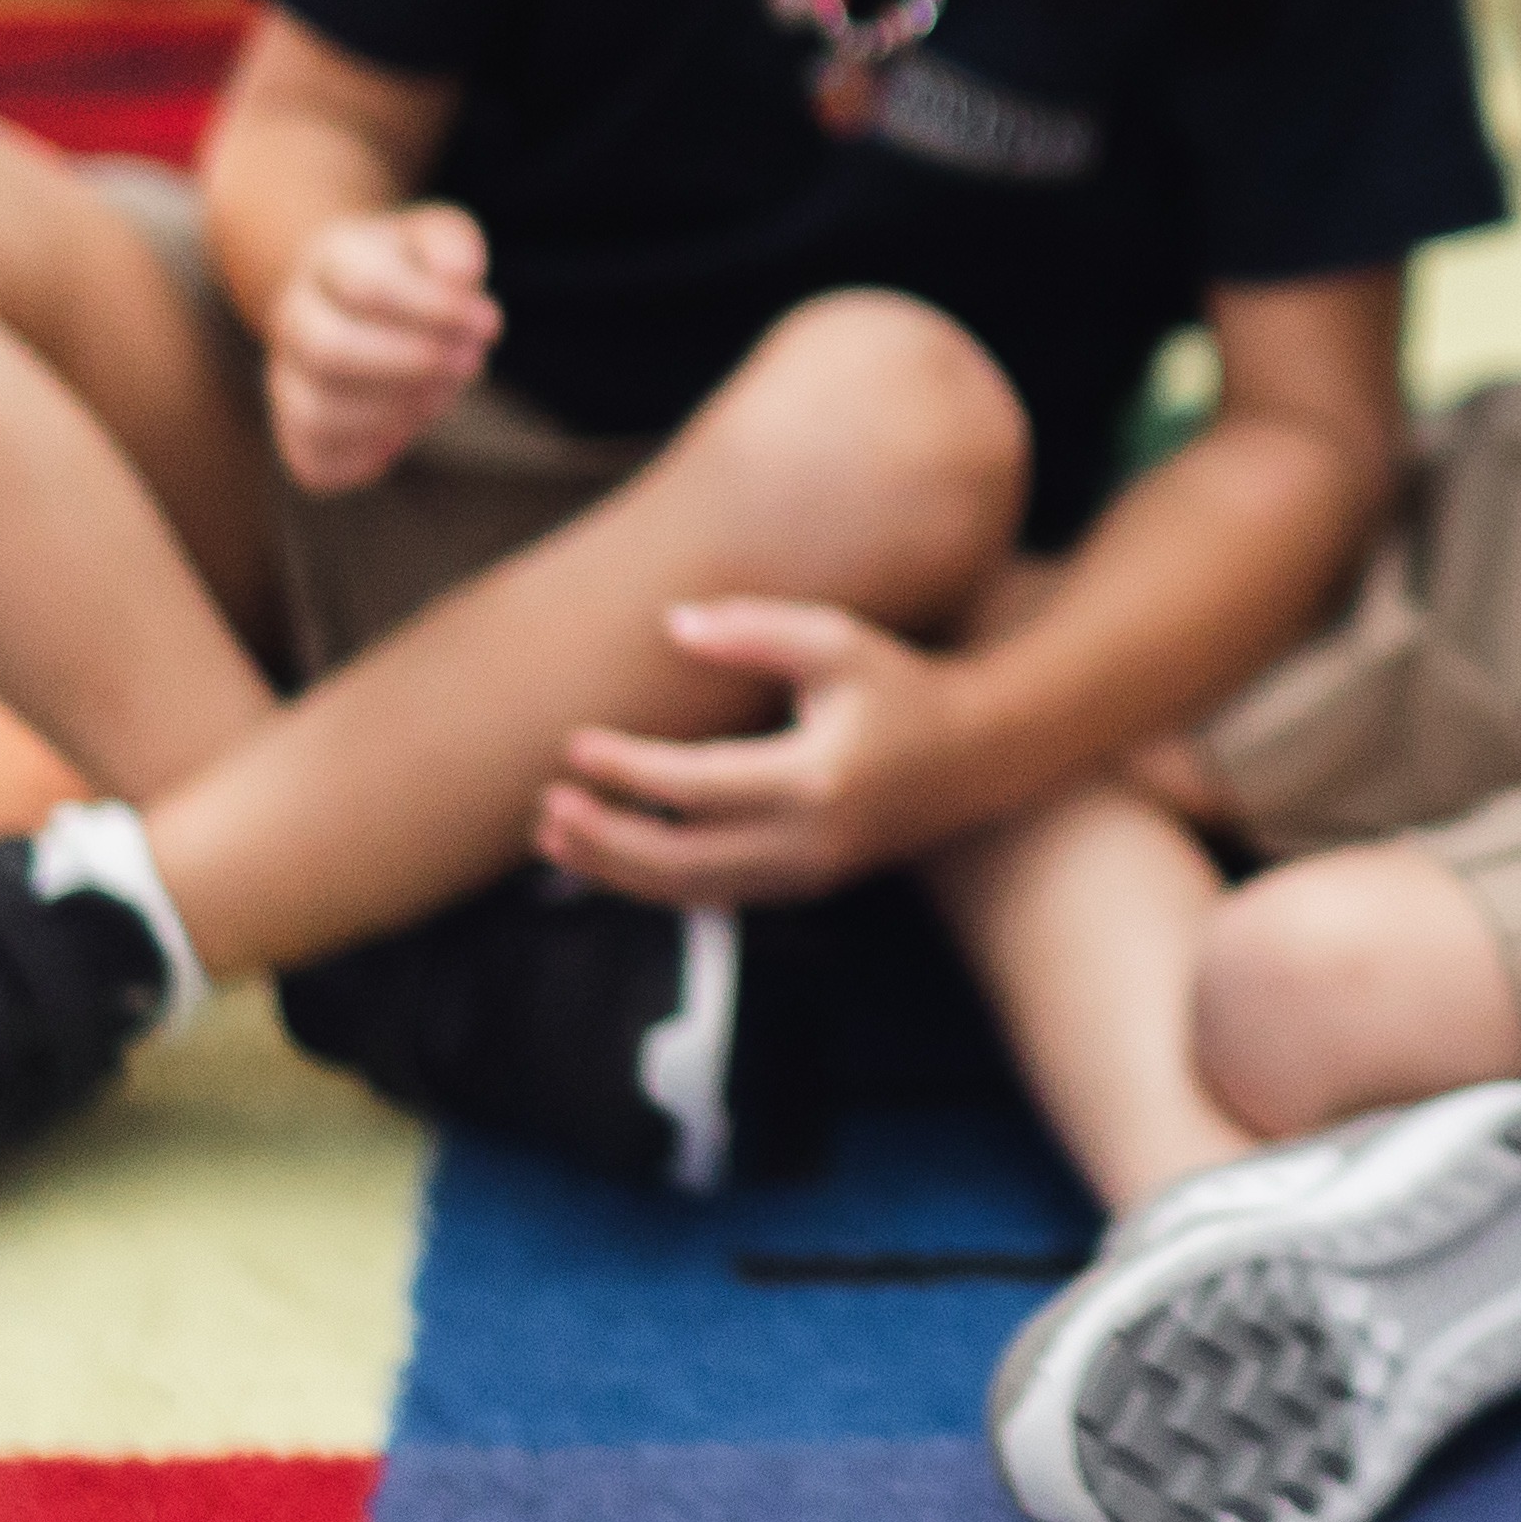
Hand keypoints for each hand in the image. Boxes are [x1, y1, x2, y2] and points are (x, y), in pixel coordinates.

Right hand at [263, 202, 497, 496]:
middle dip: (413, 364)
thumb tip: (460, 278)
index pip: (368, 286)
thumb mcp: (438, 239)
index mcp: (329, 260)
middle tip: (470, 364)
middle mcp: (295, 319)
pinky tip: (405, 429)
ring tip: (440, 393)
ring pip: (320, 412)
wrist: (355, 302)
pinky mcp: (296, 433)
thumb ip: (454, 249)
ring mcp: (287, 378)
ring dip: (396, 412)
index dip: (437, 309)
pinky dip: (368, 456)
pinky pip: (318, 461)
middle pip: (329, 350)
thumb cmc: (412, 271)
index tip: (490, 324)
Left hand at [533, 597, 993, 906]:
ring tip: (554, 838)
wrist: (976, 757)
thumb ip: (755, 631)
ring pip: (692, 891)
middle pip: (682, 861)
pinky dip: (654, 880)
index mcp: (815, 778)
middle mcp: (809, 842)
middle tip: (545, 809)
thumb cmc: (898, 685)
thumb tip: (672, 626)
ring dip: (617, 871)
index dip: (628, 772)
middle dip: (605, 841)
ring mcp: (807, 875)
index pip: (697, 787)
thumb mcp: (836, 640)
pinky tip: (607, 853)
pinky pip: (714, 895)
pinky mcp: (803, 887)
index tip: (573, 747)